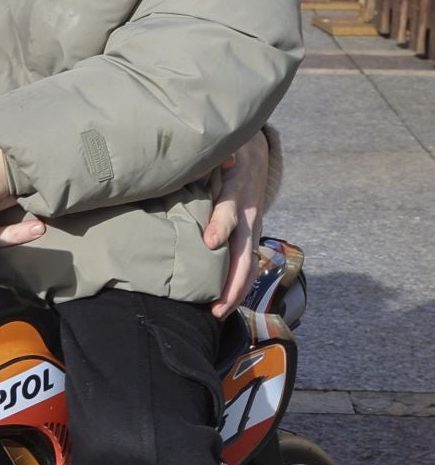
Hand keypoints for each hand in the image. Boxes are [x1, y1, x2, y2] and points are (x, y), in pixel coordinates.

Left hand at [204, 131, 269, 316]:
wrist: (254, 155)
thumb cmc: (229, 154)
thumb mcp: (224, 151)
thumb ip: (220, 157)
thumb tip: (225, 160)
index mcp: (237, 194)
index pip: (230, 213)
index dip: (221, 226)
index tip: (209, 243)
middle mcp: (249, 217)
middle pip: (244, 254)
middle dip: (233, 282)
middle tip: (216, 306)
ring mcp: (254, 230)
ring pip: (250, 266)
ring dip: (237, 292)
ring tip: (218, 313)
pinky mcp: (252, 238)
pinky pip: (249, 266)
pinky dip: (239, 286)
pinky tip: (225, 304)